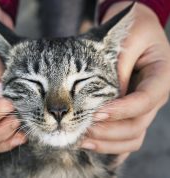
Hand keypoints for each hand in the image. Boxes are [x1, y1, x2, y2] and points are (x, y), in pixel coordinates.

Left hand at [81, 2, 169, 156]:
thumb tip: (105, 99)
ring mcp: (143, 108)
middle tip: (83, 128)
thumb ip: (119, 66)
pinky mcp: (131, 113)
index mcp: (160, 77)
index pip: (145, 100)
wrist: (137, 31)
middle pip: (137, 125)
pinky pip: (126, 137)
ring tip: (81, 140)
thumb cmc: (134, 30)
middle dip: (109, 130)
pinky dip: (110, 145)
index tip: (96, 112)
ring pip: (132, 137)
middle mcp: (154, 98)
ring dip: (107, 143)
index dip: (121, 110)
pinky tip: (91, 144)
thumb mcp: (128, 39)